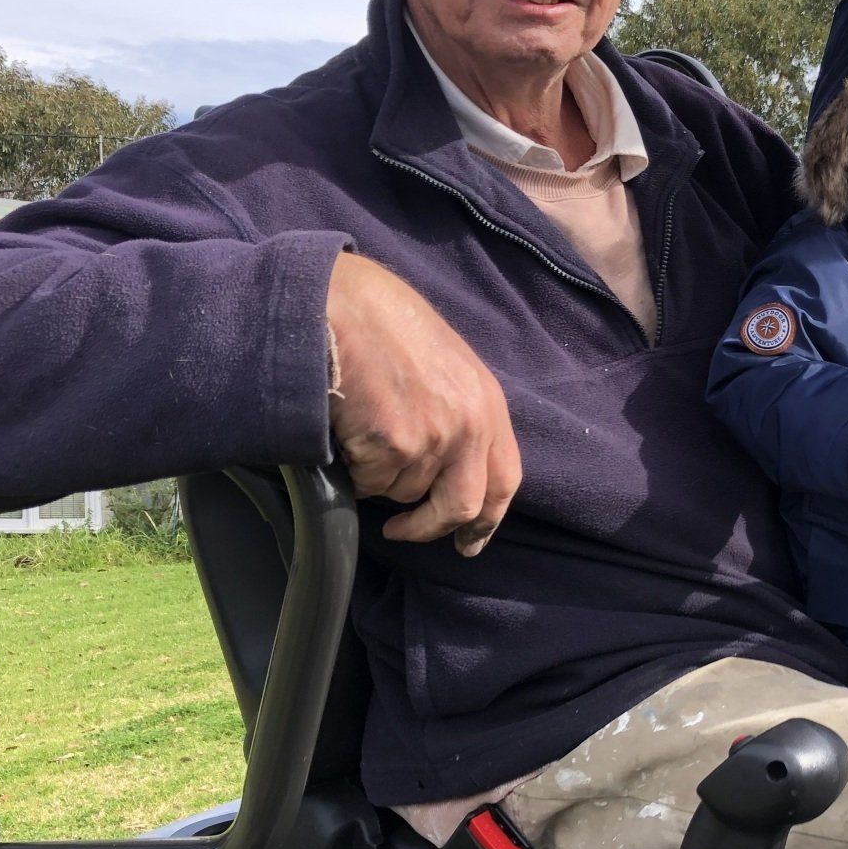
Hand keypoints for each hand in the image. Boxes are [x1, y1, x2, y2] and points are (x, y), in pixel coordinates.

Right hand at [325, 252, 521, 555]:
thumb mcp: (448, 367)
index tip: (468, 543)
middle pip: (460, 506)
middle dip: (428, 528)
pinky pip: (368, 483)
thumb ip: (460, 415)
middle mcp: (470, 426)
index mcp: (489, 405)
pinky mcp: (392, 446)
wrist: (342, 305)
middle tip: (402, 531)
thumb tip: (449, 472)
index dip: (486, 520)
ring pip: (404, 493)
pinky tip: (346, 430)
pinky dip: (353, 470)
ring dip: (380, 478)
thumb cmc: (385, 326)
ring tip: (363, 430)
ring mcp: (433, 438)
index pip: (504, 481)